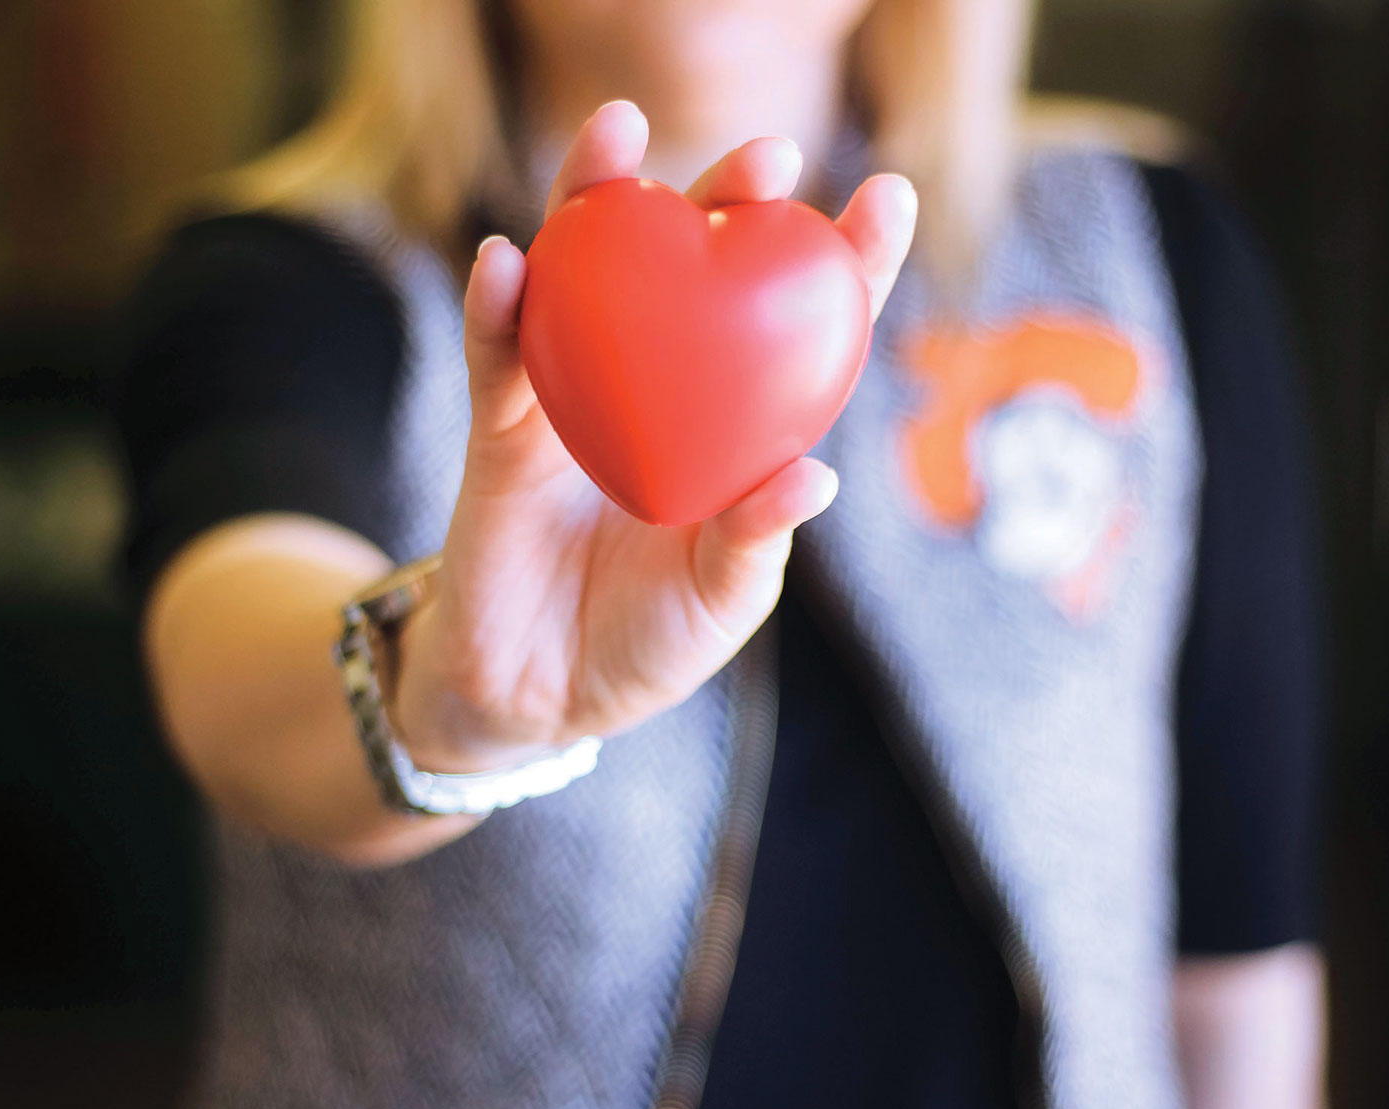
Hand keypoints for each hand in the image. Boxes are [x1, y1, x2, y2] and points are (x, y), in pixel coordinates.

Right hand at [392, 100, 916, 771]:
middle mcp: (661, 389)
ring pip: (588, 277)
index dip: (843, 261)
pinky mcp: (504, 428)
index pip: (795, 326)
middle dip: (729, 200)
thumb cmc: (645, 645)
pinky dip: (498, 306)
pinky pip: (499, 355)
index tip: (889, 195)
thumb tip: (815, 474)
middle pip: (694, 269)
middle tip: (767, 156)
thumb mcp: (720, 604)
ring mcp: (579, 396)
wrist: (536, 694)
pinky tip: (507, 258)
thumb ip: (755, 542)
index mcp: (732, 427)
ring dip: (598, 199)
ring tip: (618, 133)